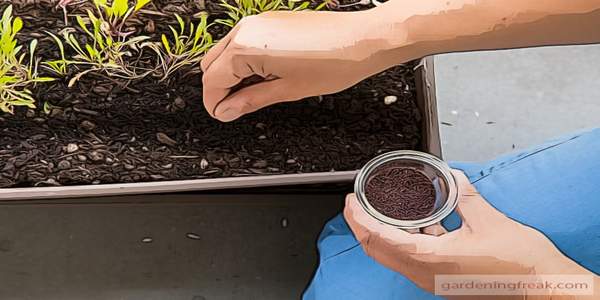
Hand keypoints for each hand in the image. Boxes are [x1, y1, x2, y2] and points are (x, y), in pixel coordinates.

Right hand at [200, 9, 414, 121]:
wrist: (363, 40)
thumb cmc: (334, 63)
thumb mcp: (287, 90)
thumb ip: (251, 100)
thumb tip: (227, 110)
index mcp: (246, 48)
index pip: (212, 80)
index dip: (214, 103)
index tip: (222, 116)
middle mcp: (247, 29)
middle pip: (212, 64)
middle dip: (219, 88)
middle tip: (235, 109)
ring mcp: (258, 22)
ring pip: (226, 52)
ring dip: (231, 74)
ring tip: (254, 94)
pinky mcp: (270, 20)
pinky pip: (243, 41)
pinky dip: (244, 60)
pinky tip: (264, 75)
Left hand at [344, 170, 592, 295]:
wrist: (544, 290)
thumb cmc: (521, 263)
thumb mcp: (489, 219)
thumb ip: (465, 195)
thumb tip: (452, 176)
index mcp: (432, 259)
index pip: (381, 238)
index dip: (360, 219)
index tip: (350, 202)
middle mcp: (427, 274)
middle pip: (379, 251)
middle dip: (362, 226)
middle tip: (356, 204)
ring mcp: (433, 279)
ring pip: (394, 256)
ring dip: (382, 234)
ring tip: (380, 210)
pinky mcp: (443, 279)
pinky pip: (412, 260)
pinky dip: (405, 241)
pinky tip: (418, 223)